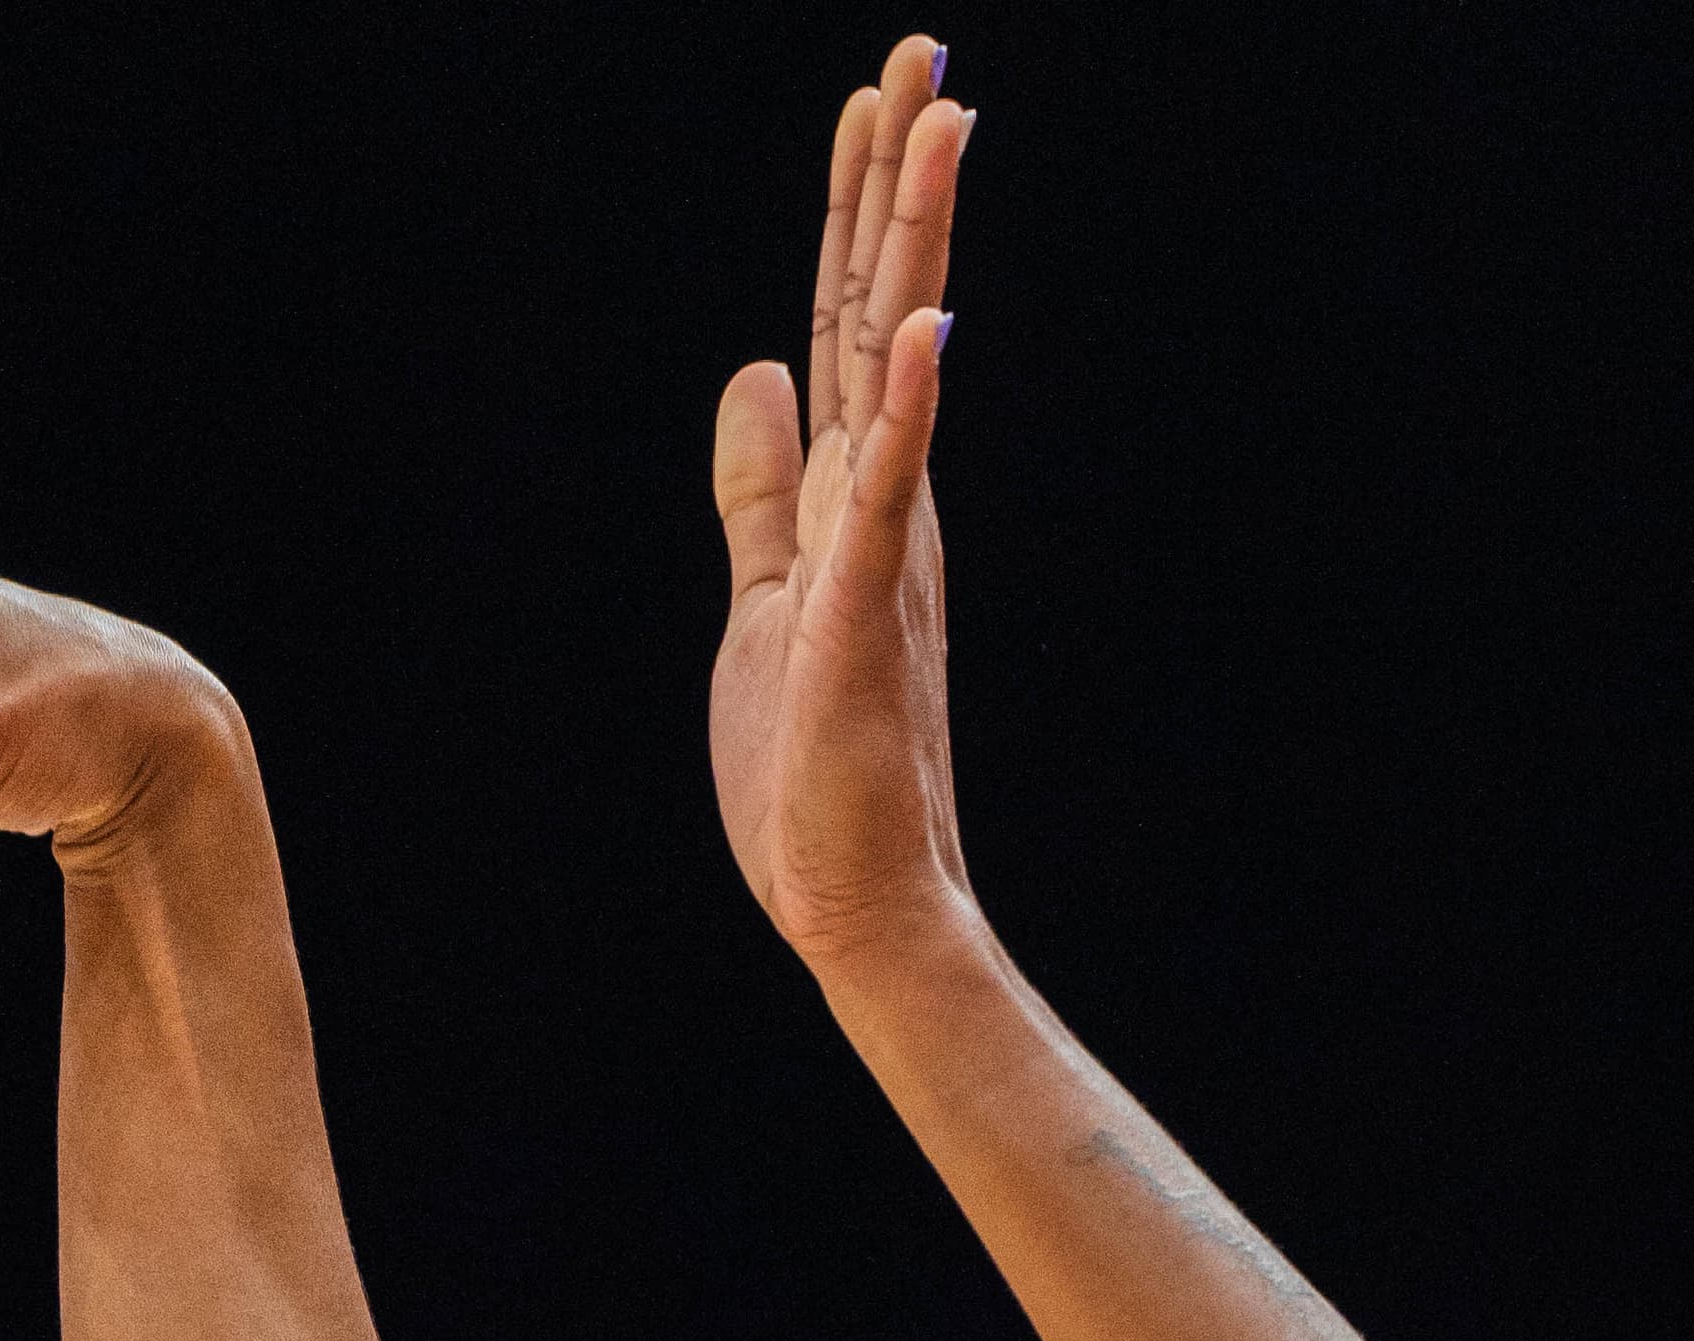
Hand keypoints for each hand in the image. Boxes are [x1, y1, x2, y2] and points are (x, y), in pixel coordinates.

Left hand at [710, 40, 976, 977]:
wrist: (855, 902)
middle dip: (899, 179)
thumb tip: (751, 375)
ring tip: (942, 127)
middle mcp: (881, 499)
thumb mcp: (761, 598)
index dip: (857, 207)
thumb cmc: (814, 773)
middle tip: (925, 52)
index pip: (847, 319)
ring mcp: (881, 551)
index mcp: (853, 493)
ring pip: (899, 367)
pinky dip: (904, 407)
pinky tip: (921, 324)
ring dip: (917, 244)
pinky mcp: (865, 616)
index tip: (879, 96)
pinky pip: (886, 494)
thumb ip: (758, 489)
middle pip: (883, 308)